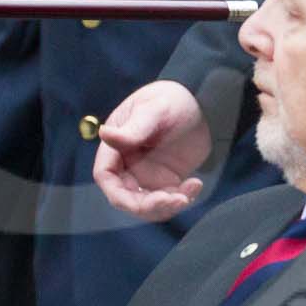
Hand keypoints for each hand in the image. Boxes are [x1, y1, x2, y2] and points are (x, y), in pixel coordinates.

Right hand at [92, 81, 210, 222]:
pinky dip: (181, 199)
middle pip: (126, 197)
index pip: (105, 175)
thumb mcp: (153, 111)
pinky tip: (196, 185)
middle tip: (176, 199)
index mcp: (116, 145)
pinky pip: (168, 200)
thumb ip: (132, 129)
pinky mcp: (166, 180)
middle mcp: (127, 164)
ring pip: (147, 205)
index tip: (141, 201)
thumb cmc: (172, 99)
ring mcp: (146, 174)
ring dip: (166, 207)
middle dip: (148, 206)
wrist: (201, 102)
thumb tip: (103, 133)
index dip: (117, 193)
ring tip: (188, 193)